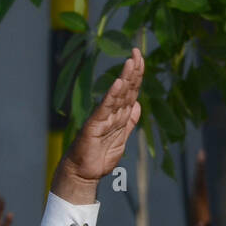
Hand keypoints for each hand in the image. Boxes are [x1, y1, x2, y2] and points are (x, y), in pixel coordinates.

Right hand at [51, 48, 143, 201]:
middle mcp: (112, 114)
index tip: (141, 58)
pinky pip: (105, 108)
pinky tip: (117, 83)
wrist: (83, 174)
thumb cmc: (99, 158)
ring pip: (117, 95)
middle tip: (137, 52)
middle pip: (126, 89)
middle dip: (133, 71)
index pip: (131, 92)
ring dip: (125, 78)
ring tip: (130, 61)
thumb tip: (137, 104)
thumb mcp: (122, 139)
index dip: (137, 76)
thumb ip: (130, 121)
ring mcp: (103, 118)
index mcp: (120, 116)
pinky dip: (112, 96)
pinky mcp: (94, 125)